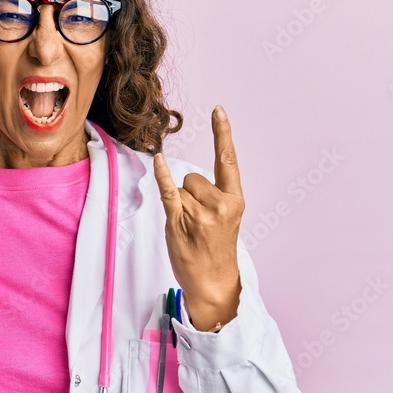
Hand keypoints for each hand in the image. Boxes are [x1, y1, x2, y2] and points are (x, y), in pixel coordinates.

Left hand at [153, 105, 243, 330]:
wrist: (213, 282)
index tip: (218, 110)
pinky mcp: (180, 221)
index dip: (223, 133)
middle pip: (193, 176)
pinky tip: (158, 160)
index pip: (228, 160)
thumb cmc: (216, 249)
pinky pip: (168, 190)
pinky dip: (161, 175)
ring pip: (180, 187)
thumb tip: (188, 179)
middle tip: (198, 220)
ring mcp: (200, 213)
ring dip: (179, 203)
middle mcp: (220, 204)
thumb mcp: (226, 219)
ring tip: (189, 227)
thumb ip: (214, 196)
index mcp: (235, 200)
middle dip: (190, 192)